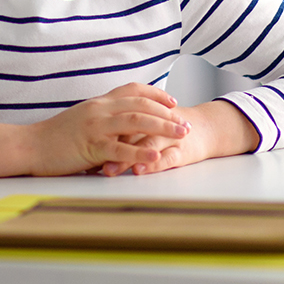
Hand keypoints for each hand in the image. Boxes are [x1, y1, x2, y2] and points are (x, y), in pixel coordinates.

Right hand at [26, 83, 190, 175]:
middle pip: (141, 105)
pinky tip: (156, 156)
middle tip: (186, 123)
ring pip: (136, 121)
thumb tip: (121, 124)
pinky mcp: (90, 146)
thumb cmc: (54, 136)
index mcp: (99, 102)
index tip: (172, 100)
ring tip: (181, 135)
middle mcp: (100, 109)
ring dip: (162, 127)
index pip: (133, 90)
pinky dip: (140, 152)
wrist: (29, 145)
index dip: (155, 94)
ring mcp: (95, 126)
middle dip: (167, 113)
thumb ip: (102, 118)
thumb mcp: (81, 119)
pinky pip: (120, 148)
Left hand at [99, 100, 259, 176]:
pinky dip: (152, 163)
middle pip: (127, 131)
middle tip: (86, 159)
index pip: (116, 121)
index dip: (96, 134)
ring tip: (109, 169)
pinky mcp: (182, 150)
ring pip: (145, 144)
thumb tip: (88, 144)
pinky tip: (140, 170)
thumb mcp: (143, 125)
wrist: (206, 128)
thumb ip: (121, 130)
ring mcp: (168, 136)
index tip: (77, 148)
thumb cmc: (168, 128)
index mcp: (140, 114)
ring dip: (126, 156)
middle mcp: (152, 124)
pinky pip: (166, 157)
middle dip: (106, 146)